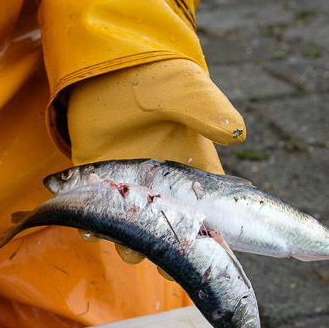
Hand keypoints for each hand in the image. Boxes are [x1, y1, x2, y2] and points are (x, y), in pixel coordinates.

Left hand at [65, 59, 244, 263]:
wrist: (108, 68)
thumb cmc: (156, 78)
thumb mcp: (185, 90)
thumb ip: (207, 111)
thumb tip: (239, 134)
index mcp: (190, 169)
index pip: (203, 211)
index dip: (203, 235)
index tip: (200, 251)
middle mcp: (159, 185)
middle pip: (166, 229)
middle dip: (164, 249)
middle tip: (159, 259)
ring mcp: (126, 185)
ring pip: (130, 227)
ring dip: (128, 243)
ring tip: (126, 247)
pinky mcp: (95, 179)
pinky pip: (94, 210)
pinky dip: (91, 224)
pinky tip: (89, 231)